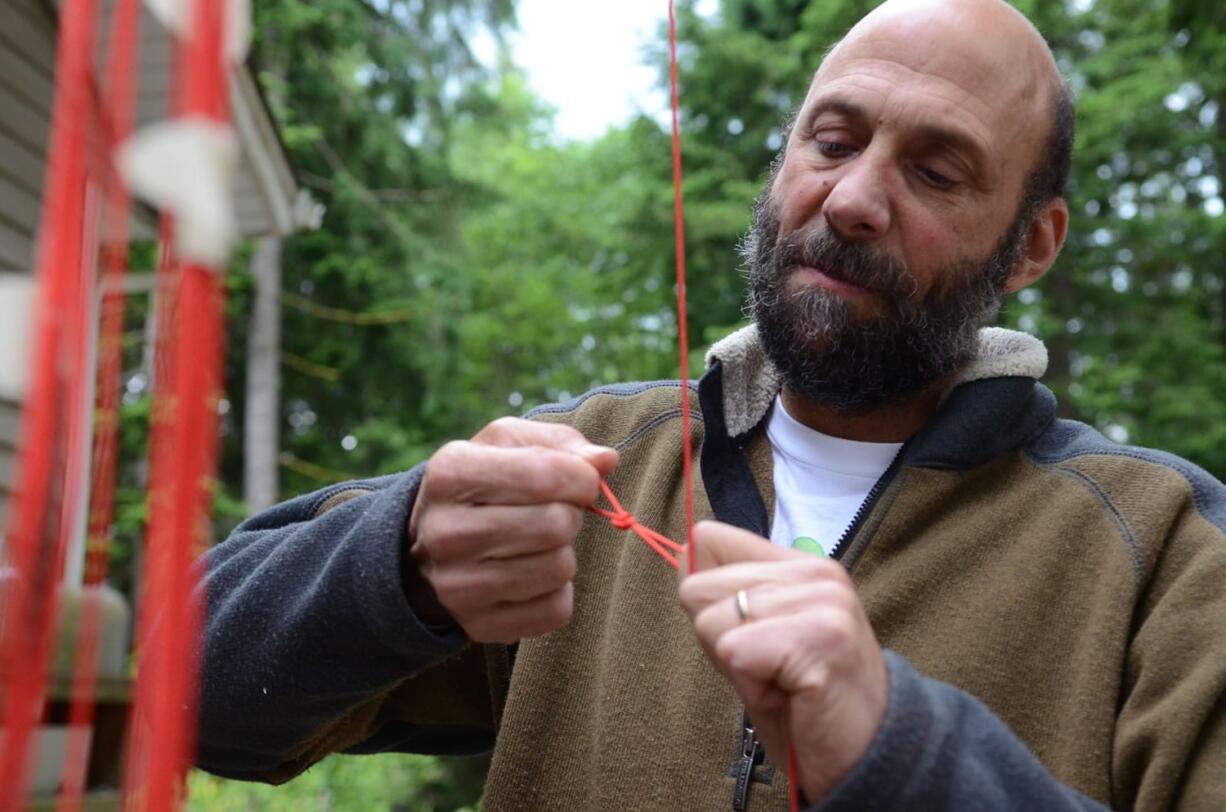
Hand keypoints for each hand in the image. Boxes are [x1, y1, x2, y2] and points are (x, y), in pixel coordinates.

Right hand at [408, 417, 616, 642]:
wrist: (427, 547)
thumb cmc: (484, 484)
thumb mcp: (507, 445)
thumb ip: (561, 444)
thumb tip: (605, 460)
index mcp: (451, 474)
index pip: (544, 474)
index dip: (581, 477)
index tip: (580, 480)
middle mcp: (446, 532)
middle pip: (556, 524)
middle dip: (570, 514)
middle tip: (552, 513)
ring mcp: (458, 587)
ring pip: (559, 569)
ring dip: (563, 553)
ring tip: (538, 544)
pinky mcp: (480, 626)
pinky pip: (557, 610)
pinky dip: (557, 592)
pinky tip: (532, 575)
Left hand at [678, 521, 887, 801]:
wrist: (866, 760)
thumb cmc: (807, 706)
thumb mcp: (757, 642)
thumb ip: (724, 600)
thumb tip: (680, 559)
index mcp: (800, 566)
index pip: (711, 540)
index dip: (706, 598)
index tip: (748, 639)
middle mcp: (815, 572)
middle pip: (699, 586)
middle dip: (720, 641)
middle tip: (770, 671)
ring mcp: (823, 600)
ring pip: (712, 621)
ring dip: (738, 669)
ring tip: (783, 684)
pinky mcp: (821, 636)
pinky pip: (735, 651)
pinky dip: (751, 686)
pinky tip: (789, 696)